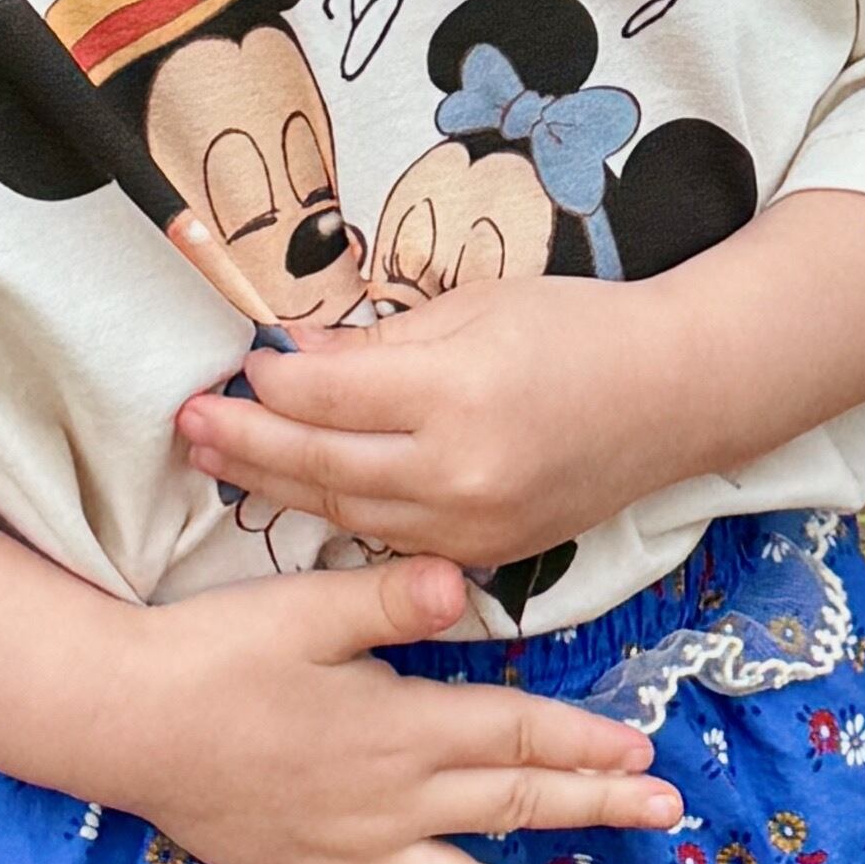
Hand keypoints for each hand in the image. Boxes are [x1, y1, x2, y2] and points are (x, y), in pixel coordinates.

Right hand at [108, 551, 681, 863]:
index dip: (586, 741)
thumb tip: (467, 585)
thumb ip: (394, 601)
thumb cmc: (215, 651)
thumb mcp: (308, 609)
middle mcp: (392, 801)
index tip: (646, 751)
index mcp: (405, 728)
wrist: (122, 720)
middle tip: (666, 815)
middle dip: (594, 808)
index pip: (518, 733)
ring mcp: (346, 853)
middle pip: (512, 806)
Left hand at [176, 281, 672, 577]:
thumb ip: (379, 345)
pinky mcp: (489, 555)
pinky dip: (341, 515)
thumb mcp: (476, 308)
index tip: (237, 365)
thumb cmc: (579, 328)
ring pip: (345, 513)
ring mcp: (474, 526)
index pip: (323, 399)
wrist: (676, 394)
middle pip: (319, 467)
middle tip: (188, 425)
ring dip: (276, 487)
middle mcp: (459, 473)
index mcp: (454, 396)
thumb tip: (295, 358)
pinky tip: (299, 495)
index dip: (268, 384)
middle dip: (243, 444)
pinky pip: (392, 538)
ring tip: (220, 460)